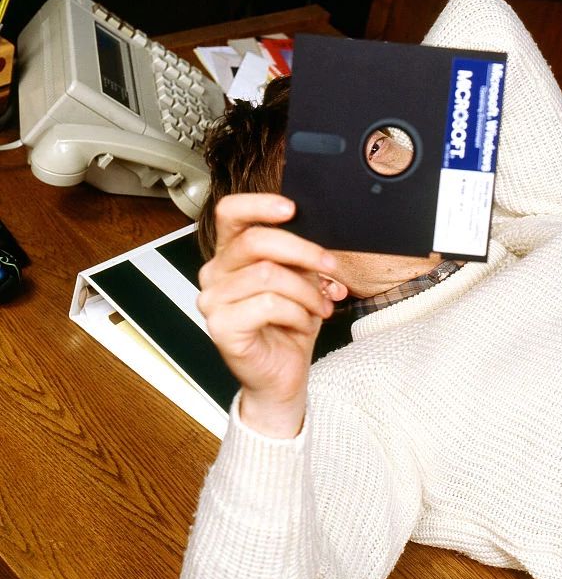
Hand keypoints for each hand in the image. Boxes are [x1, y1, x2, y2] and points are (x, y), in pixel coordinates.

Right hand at [197, 193, 347, 437]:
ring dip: (306, 291)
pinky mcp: (221, 326)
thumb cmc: (289, 324)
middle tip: (330, 265)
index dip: (259, 204)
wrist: (283, 373)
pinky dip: (297, 312)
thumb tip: (318, 239)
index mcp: (231, 254)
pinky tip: (302, 323)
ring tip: (319, 306)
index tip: (291, 208)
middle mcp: (215, 273)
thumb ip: (300, 256)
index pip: (230, 213)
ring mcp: (213, 300)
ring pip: (268, 275)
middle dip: (303, 251)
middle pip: (256, 241)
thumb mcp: (301, 280)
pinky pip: (268, 305)